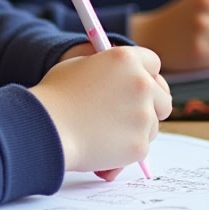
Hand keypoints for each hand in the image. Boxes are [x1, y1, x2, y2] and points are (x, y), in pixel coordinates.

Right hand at [28, 46, 172, 174]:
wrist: (45, 129)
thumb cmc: (55, 96)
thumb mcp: (79, 67)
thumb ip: (108, 70)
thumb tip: (120, 79)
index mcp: (125, 59)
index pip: (153, 63)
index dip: (145, 75)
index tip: (137, 85)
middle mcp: (141, 84)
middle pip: (163, 96)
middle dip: (151, 105)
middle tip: (130, 113)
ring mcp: (143, 115)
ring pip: (153, 125)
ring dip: (136, 129)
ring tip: (105, 132)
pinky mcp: (139, 144)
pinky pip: (140, 147)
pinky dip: (126, 149)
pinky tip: (103, 147)